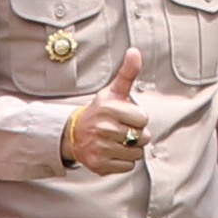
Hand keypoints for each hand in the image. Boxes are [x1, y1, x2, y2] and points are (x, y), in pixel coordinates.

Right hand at [62, 49, 146, 176]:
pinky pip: (128, 166)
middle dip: (135, 134)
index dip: (137, 118)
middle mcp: (103, 128)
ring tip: (116, 141)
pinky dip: (123, 161)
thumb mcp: (113, 91)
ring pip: (137, 153)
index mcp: (109, 108)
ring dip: (130, 149)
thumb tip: (135, 51)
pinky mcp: (99, 165)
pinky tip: (111, 152)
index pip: (143, 119)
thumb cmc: (100, 112)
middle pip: (142, 137)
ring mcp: (100, 148)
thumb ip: (127, 73)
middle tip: (120, 129)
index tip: (124, 116)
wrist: (74, 134)